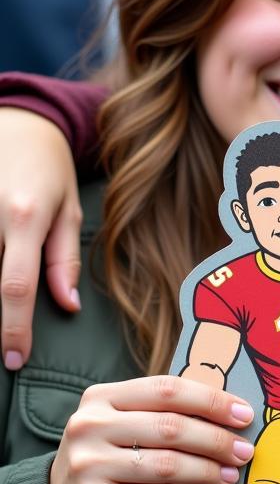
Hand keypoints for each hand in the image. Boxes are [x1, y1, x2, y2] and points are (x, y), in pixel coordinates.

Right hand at [1, 110, 81, 371]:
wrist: (18, 123)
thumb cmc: (49, 169)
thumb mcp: (69, 209)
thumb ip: (64, 259)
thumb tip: (68, 306)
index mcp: (25, 217)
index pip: (16, 286)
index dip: (13, 328)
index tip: (15, 359)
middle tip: (3, 353)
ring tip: (1, 320)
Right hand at [49, 376, 255, 483]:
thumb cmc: (108, 458)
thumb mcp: (123, 425)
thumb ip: (166, 413)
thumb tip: (232, 417)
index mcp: (101, 397)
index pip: (168, 389)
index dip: (212, 401)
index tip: (245, 415)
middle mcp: (89, 427)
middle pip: (171, 427)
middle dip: (217, 440)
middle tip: (244, 452)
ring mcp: (88, 466)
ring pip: (168, 465)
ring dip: (209, 471)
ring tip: (230, 476)